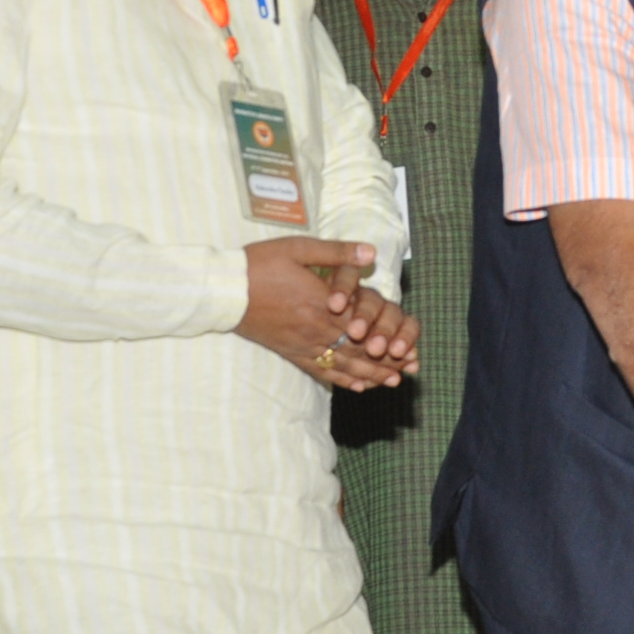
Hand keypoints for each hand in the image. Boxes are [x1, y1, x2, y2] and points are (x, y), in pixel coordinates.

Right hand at [237, 237, 418, 390]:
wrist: (224, 290)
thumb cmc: (260, 264)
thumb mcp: (299, 248)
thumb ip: (336, 252)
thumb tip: (370, 252)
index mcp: (321, 302)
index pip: (363, 326)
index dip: (388, 337)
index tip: (408, 345)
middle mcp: (315, 328)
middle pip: (358, 350)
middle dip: (385, 360)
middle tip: (408, 369)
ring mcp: (302, 343)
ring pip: (342, 364)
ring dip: (369, 374)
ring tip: (391, 382)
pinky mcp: (290, 352)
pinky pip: (320, 371)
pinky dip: (341, 380)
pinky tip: (356, 386)